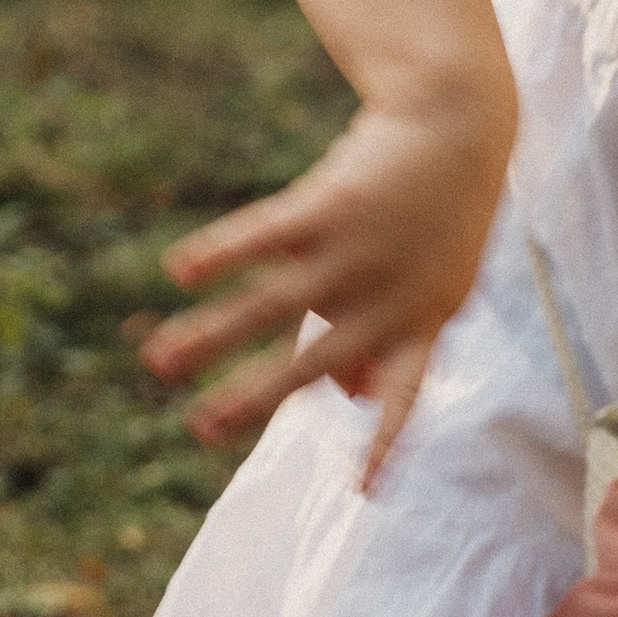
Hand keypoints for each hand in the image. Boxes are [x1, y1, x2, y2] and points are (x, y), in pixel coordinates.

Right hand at [142, 81, 516, 476]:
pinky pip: (264, 236)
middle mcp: (388, 298)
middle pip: (314, 361)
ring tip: (159, 359)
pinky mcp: (328, 203)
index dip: (384, 445)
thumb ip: (392, 340)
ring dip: (211, 334)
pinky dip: (221, 253)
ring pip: (272, 305)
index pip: (407, 399)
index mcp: (423, 324)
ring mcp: (356, 252)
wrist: (458, 123)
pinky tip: (179, 271)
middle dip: (253, 398)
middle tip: (200, 431)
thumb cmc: (440, 212)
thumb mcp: (437, 284)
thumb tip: (350, 400)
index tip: (364, 493)